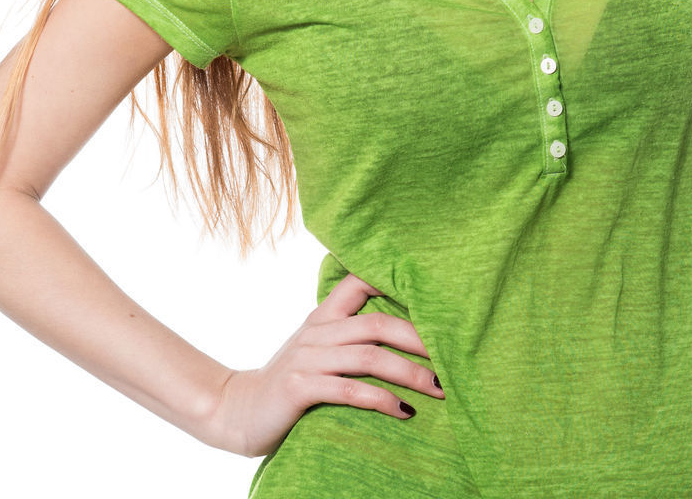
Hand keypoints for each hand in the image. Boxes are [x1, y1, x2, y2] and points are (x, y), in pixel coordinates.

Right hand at [202, 272, 444, 457]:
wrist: (238, 410)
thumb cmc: (290, 383)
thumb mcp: (316, 350)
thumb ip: (347, 336)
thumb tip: (399, 335)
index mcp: (323, 316)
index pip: (359, 281)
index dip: (394, 279)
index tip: (432, 293)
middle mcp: (318, 331)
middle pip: (377, 323)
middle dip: (420, 339)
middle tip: (453, 355)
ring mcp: (308, 358)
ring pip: (369, 357)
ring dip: (409, 373)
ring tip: (438, 389)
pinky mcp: (300, 388)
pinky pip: (349, 390)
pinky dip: (381, 400)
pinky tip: (403, 412)